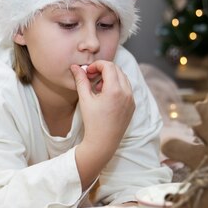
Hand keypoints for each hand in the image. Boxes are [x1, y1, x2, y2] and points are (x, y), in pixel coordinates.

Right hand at [71, 61, 135, 187]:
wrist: (103, 143)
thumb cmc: (92, 122)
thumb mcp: (85, 99)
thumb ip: (81, 80)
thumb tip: (75, 67)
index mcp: (115, 90)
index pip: (109, 66)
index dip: (97, 65)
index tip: (88, 71)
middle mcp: (127, 93)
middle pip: (117, 69)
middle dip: (104, 69)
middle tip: (91, 77)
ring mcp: (131, 99)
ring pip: (123, 78)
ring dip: (111, 77)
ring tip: (98, 87)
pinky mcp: (132, 105)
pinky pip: (127, 88)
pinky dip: (117, 85)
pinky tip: (105, 95)